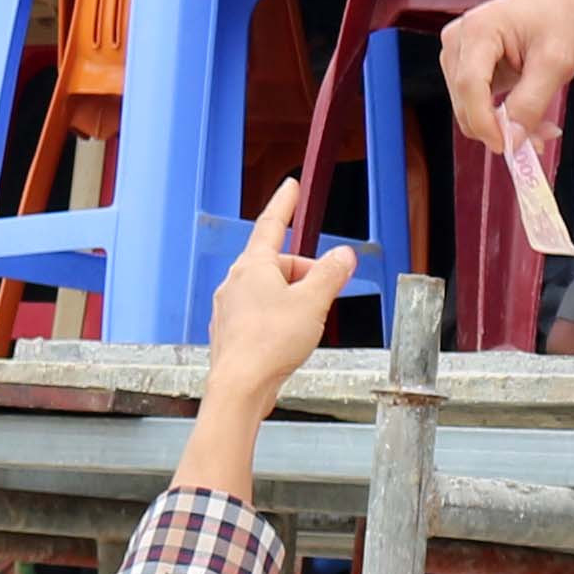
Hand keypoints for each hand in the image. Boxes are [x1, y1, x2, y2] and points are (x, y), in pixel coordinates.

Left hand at [200, 183, 356, 422]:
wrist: (240, 386)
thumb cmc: (269, 344)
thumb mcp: (313, 303)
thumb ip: (330, 274)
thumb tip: (343, 255)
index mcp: (253, 267)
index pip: (270, 224)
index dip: (284, 204)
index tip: (291, 187)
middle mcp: (236, 283)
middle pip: (276, 264)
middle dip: (304, 272)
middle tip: (326, 290)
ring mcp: (230, 308)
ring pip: (268, 291)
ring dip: (292, 298)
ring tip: (308, 322)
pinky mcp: (231, 332)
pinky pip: (259, 313)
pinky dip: (278, 317)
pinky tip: (290, 338)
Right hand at [438, 0, 573, 162]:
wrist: (554, 3)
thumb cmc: (557, 21)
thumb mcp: (556, 63)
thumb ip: (531, 102)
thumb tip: (511, 139)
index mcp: (478, 30)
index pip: (469, 86)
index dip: (485, 122)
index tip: (509, 147)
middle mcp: (456, 40)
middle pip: (465, 102)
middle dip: (499, 128)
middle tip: (541, 139)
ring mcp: (455, 54)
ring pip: (468, 110)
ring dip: (502, 126)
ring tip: (541, 124)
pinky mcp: (461, 67)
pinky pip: (474, 105)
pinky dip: (499, 118)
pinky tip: (526, 115)